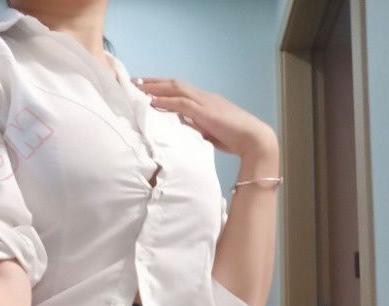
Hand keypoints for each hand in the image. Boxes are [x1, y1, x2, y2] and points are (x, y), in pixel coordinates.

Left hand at [131, 75, 276, 157]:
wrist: (254, 140)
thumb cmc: (236, 139)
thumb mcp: (211, 133)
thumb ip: (197, 128)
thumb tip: (184, 129)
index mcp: (206, 101)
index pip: (180, 90)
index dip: (163, 87)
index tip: (147, 88)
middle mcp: (204, 97)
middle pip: (174, 84)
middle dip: (154, 82)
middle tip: (135, 82)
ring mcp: (205, 102)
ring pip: (175, 89)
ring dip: (155, 88)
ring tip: (138, 89)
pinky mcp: (205, 112)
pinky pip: (181, 103)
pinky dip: (166, 101)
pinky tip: (152, 102)